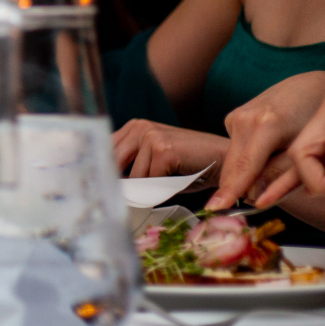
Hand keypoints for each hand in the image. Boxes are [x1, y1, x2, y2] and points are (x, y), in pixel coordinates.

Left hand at [113, 120, 229, 181]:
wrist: (222, 161)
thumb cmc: (188, 166)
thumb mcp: (152, 164)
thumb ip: (129, 169)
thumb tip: (106, 186)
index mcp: (133, 127)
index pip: (105, 152)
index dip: (104, 172)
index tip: (102, 188)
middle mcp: (139, 127)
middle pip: (115, 166)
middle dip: (122, 185)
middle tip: (130, 198)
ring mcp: (151, 136)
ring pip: (135, 178)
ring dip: (148, 189)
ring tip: (166, 183)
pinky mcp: (163, 149)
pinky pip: (151, 181)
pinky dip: (160, 189)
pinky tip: (175, 181)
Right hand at [208, 70, 324, 210]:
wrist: (312, 86)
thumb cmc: (319, 119)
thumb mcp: (309, 150)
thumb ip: (281, 174)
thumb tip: (254, 196)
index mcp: (265, 125)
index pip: (244, 168)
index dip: (230, 191)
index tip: (213, 209)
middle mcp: (243, 119)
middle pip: (233, 167)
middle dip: (239, 188)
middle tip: (248, 204)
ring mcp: (235, 117)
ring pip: (233, 160)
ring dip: (246, 174)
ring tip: (272, 171)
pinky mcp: (233, 118)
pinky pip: (236, 149)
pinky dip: (247, 160)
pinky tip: (266, 154)